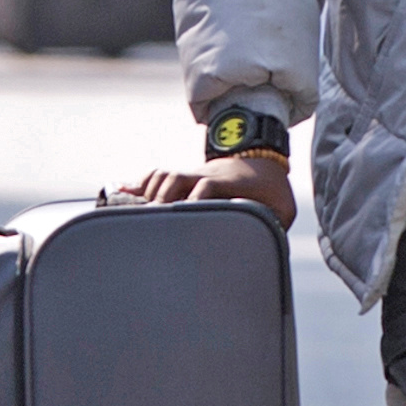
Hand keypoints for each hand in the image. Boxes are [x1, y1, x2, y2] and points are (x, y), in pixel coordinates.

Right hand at [122, 146, 294, 230]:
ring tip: (139, 216)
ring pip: (163, 175)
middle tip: (152, 224)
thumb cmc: (271, 189)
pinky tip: (122, 195)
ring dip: (149, 193)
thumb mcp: (283, 207)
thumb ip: (277, 226)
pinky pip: (156, 176)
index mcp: (229, 183)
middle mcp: (205, 175)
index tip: (187, 219)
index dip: (194, 200)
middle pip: (175, 178)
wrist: (261, 158)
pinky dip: (140, 185)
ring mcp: (192, 173)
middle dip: (161, 199)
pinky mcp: (184, 176)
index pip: (206, 186)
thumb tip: (268, 248)